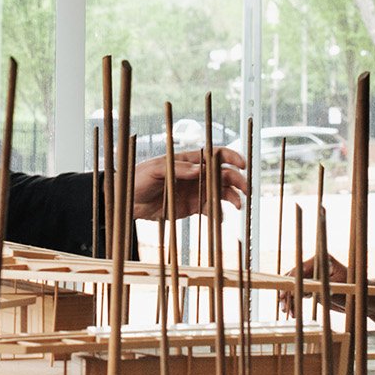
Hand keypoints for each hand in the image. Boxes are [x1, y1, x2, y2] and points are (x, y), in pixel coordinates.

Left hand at [131, 146, 248, 220]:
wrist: (129, 201)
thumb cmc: (139, 178)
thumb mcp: (156, 170)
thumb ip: (179, 169)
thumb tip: (201, 169)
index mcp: (190, 160)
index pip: (216, 154)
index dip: (232, 157)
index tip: (242, 164)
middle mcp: (197, 174)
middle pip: (224, 174)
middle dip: (238, 180)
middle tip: (245, 190)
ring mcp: (196, 190)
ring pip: (221, 192)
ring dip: (232, 197)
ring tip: (237, 206)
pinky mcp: (193, 206)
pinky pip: (210, 209)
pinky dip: (218, 214)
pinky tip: (220, 219)